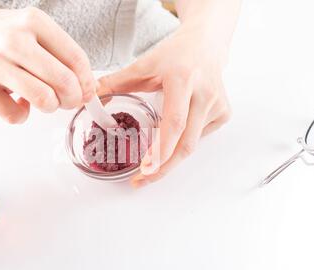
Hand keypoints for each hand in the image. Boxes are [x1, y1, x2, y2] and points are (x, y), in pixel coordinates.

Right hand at [0, 7, 94, 122]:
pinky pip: (16, 115)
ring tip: (42, 101)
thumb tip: (86, 85)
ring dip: (49, 107)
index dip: (87, 82)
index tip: (87, 92)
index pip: (76, 58)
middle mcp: (14, 39)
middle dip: (72, 99)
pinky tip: (17, 103)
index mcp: (33, 21)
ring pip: (44, 100)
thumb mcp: (29, 29)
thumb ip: (58, 52)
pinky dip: (22, 116)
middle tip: (67, 102)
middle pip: (64, 82)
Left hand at [98, 23, 231, 186]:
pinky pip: (199, 138)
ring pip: (192, 145)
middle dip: (162, 168)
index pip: (174, 122)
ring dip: (170, 160)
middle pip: (186, 143)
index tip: (146, 168)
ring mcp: (217, 106)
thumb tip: (90, 96)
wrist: (205, 44)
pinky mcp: (223, 114)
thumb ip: (115, 82)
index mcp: (183, 80)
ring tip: (149, 167)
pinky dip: (182, 143)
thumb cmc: (176, 54)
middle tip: (140, 180)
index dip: (161, 149)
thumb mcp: (143, 64)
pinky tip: (173, 136)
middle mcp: (204, 94)